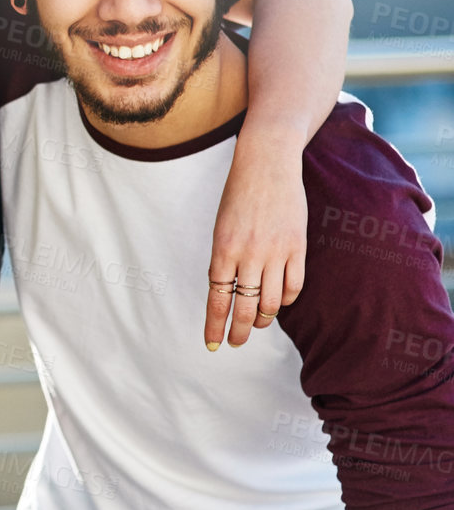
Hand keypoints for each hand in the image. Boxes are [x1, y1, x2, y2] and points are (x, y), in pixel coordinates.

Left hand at [205, 127, 306, 349]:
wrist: (267, 166)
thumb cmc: (238, 196)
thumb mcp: (221, 228)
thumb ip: (224, 260)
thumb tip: (227, 291)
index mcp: (223, 249)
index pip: (217, 298)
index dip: (215, 324)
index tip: (212, 343)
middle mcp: (249, 254)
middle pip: (244, 306)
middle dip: (238, 330)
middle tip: (235, 342)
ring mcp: (276, 252)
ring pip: (270, 301)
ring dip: (262, 319)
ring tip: (255, 325)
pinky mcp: (297, 248)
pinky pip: (293, 286)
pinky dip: (285, 300)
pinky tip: (278, 304)